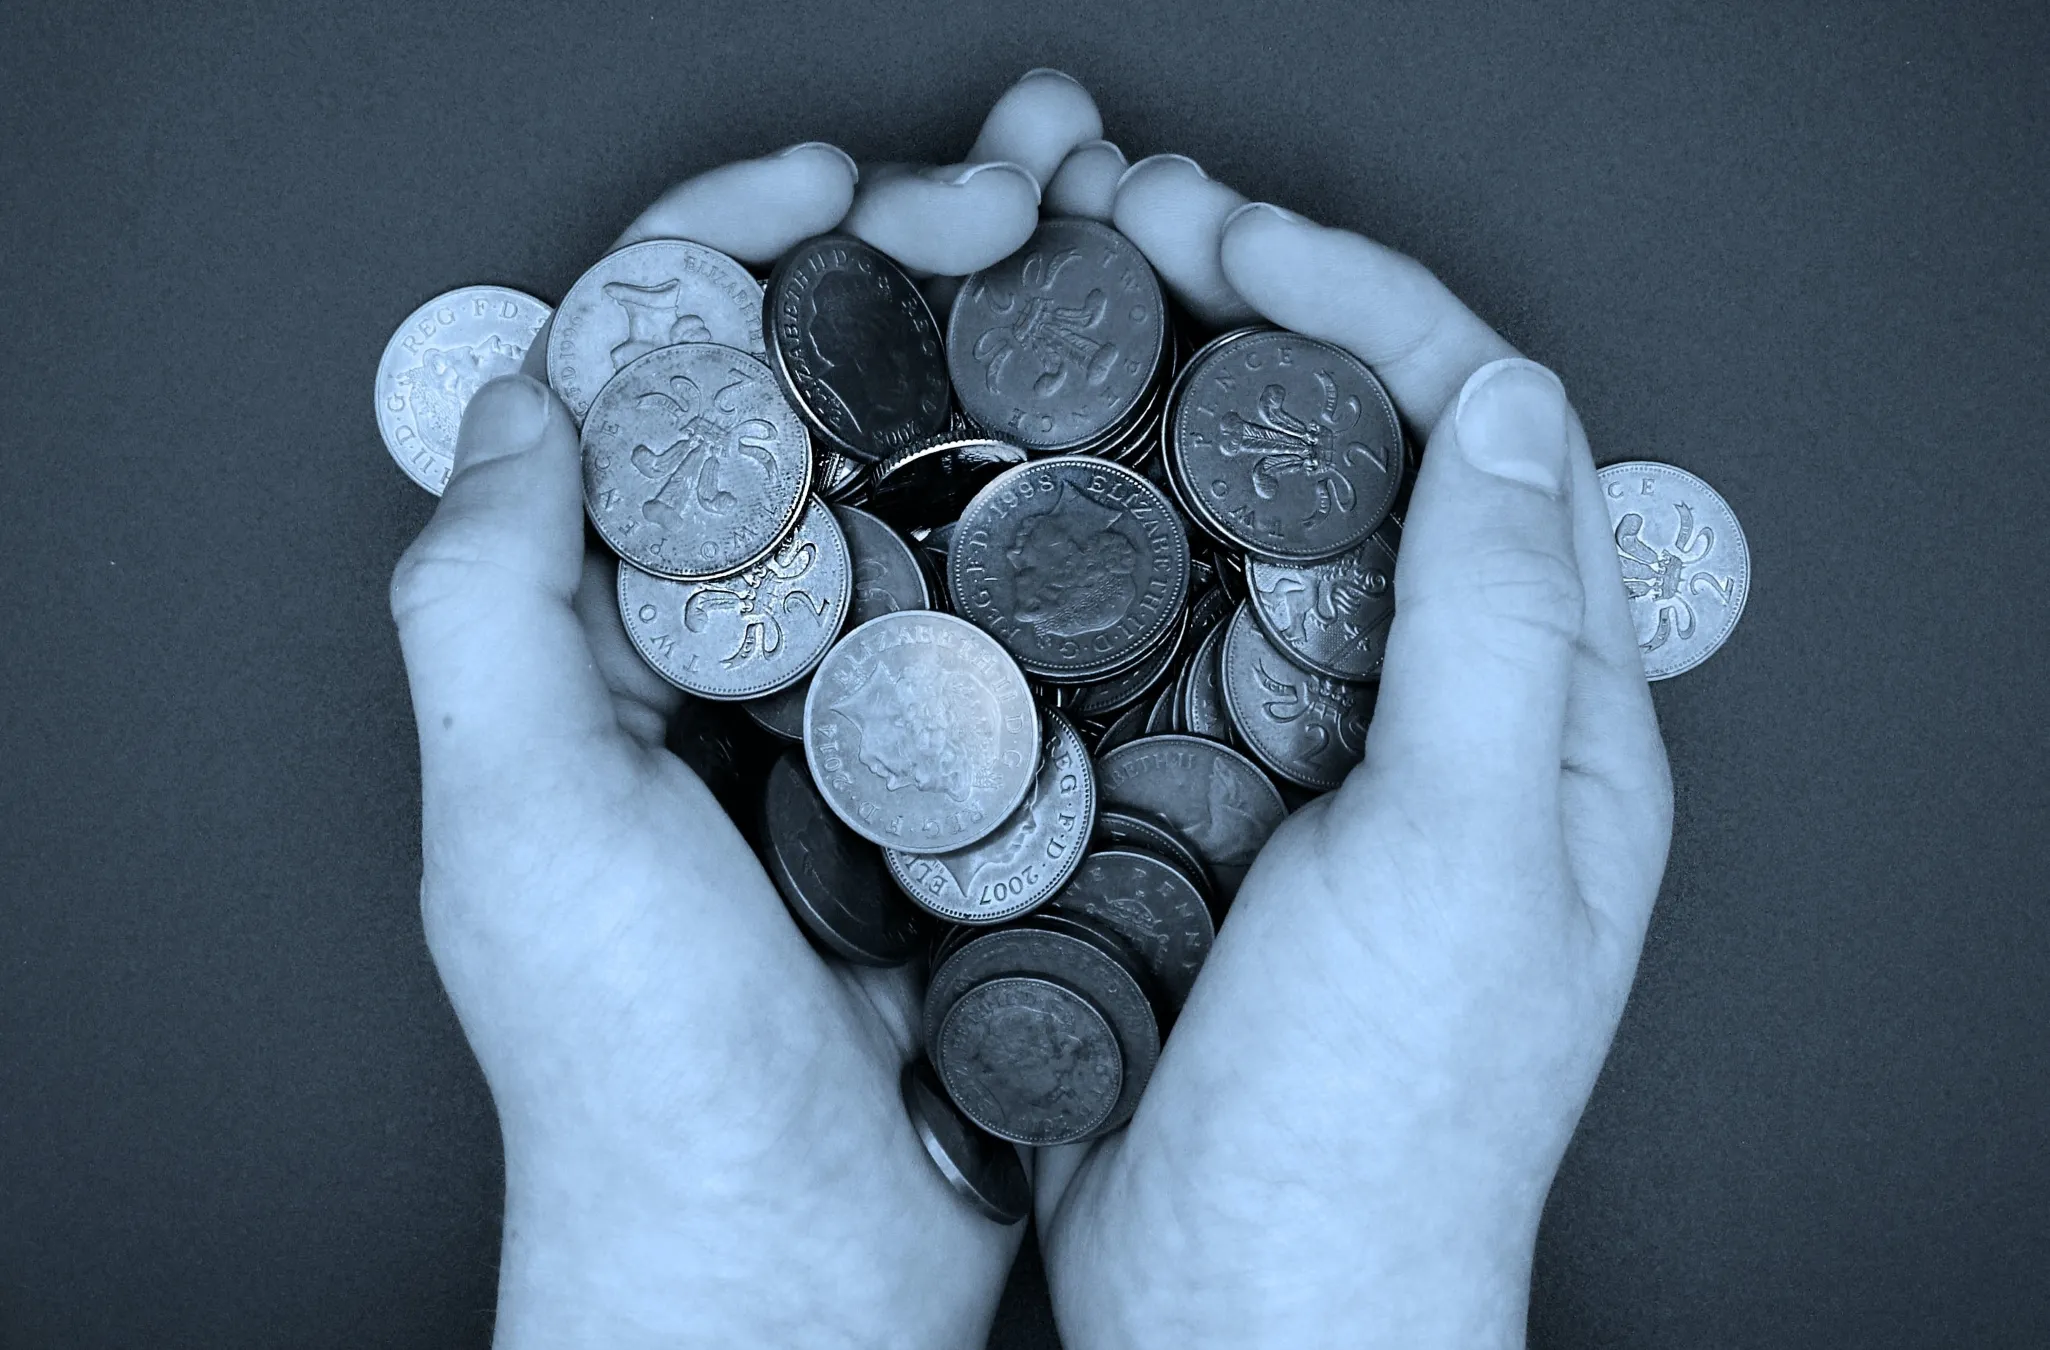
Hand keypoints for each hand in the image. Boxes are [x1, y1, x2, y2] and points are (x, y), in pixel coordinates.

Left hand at [388, 72, 1102, 1349]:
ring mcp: (871, 707)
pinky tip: (1166, 443)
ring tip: (1127, 248)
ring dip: (1029, 355)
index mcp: (611, 635)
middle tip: (1042, 184)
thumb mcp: (520, 829)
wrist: (790, 1271)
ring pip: (945, 482)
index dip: (736, 246)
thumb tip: (524, 392)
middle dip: (927, 259)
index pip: (653, 380)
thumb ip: (482, 603)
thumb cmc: (634, 1077)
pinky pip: (1036, 616)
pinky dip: (1097, 517)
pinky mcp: (980, 776)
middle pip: (825, 400)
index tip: (841, 181)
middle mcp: (741, 652)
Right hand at [1034, 159, 1674, 1347]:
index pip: (1482, 436)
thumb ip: (1494, 625)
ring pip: (1243, 528)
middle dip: (1248, 316)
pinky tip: (1014, 487)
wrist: (1244, 1305)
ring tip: (1055, 310)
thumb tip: (1507, 401)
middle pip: (1357, 455)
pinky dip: (1093, 537)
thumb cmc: (1381, 1123)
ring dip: (1160, 405)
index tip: (1232, 241)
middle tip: (1120, 224)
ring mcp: (1300, 756)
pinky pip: (1153, 633)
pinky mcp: (1189, 804)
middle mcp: (1430, 716)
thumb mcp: (1467, 859)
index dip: (1366, 308)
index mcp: (1545, 716)